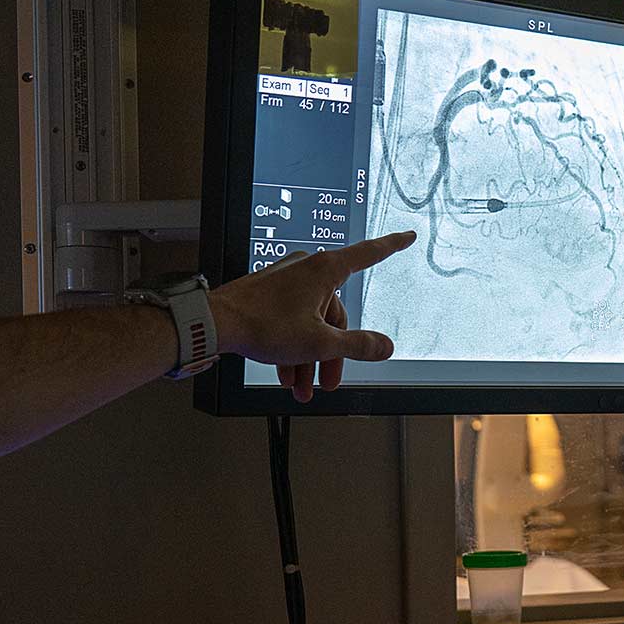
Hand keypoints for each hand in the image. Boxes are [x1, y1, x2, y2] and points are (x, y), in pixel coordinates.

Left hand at [208, 231, 415, 400]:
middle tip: (328, 382)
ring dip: (309, 358)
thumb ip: (357, 346)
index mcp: (325, 271)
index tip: (406, 236)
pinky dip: (293, 347)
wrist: (217, 323)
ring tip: (301, 387)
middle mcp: (307, 269)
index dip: (391, 246)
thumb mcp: (319, 343)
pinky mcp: (270, 293)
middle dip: (332, 353)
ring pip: (311, 322)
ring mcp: (286, 281)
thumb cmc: (263, 324)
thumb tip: (384, 346)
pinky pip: (292, 321)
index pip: (368, 254)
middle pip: (335, 313)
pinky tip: (286, 374)